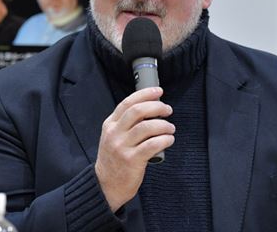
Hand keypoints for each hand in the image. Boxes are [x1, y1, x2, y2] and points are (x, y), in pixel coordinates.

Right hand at [95, 87, 173, 211]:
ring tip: (170, 128)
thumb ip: (126, 124)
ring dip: (163, 125)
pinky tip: (169, 140)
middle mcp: (114, 133)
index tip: (158, 91)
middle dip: (156, 107)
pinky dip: (164, 140)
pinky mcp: (132, 160)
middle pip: (137, 111)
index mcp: (110, 125)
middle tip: (167, 110)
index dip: (144, 94)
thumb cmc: (115, 159)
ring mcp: (122, 147)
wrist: (106, 185)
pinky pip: (152, 145)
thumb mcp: (113, 137)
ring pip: (146, 127)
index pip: (127, 103)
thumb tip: (151, 109)